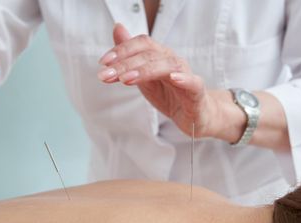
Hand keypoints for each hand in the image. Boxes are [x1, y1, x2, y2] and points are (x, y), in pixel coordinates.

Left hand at [97, 24, 219, 137]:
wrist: (195, 116)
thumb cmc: (170, 95)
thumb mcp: (144, 77)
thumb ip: (130, 56)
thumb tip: (117, 28)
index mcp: (160, 56)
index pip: (141, 44)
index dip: (122, 50)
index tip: (103, 62)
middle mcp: (173, 61)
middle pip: (150, 54)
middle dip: (125, 64)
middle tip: (106, 75)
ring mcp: (186, 75)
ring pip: (167, 66)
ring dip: (145, 71)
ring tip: (125, 80)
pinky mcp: (197, 92)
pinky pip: (193, 82)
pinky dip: (184, 78)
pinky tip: (173, 78)